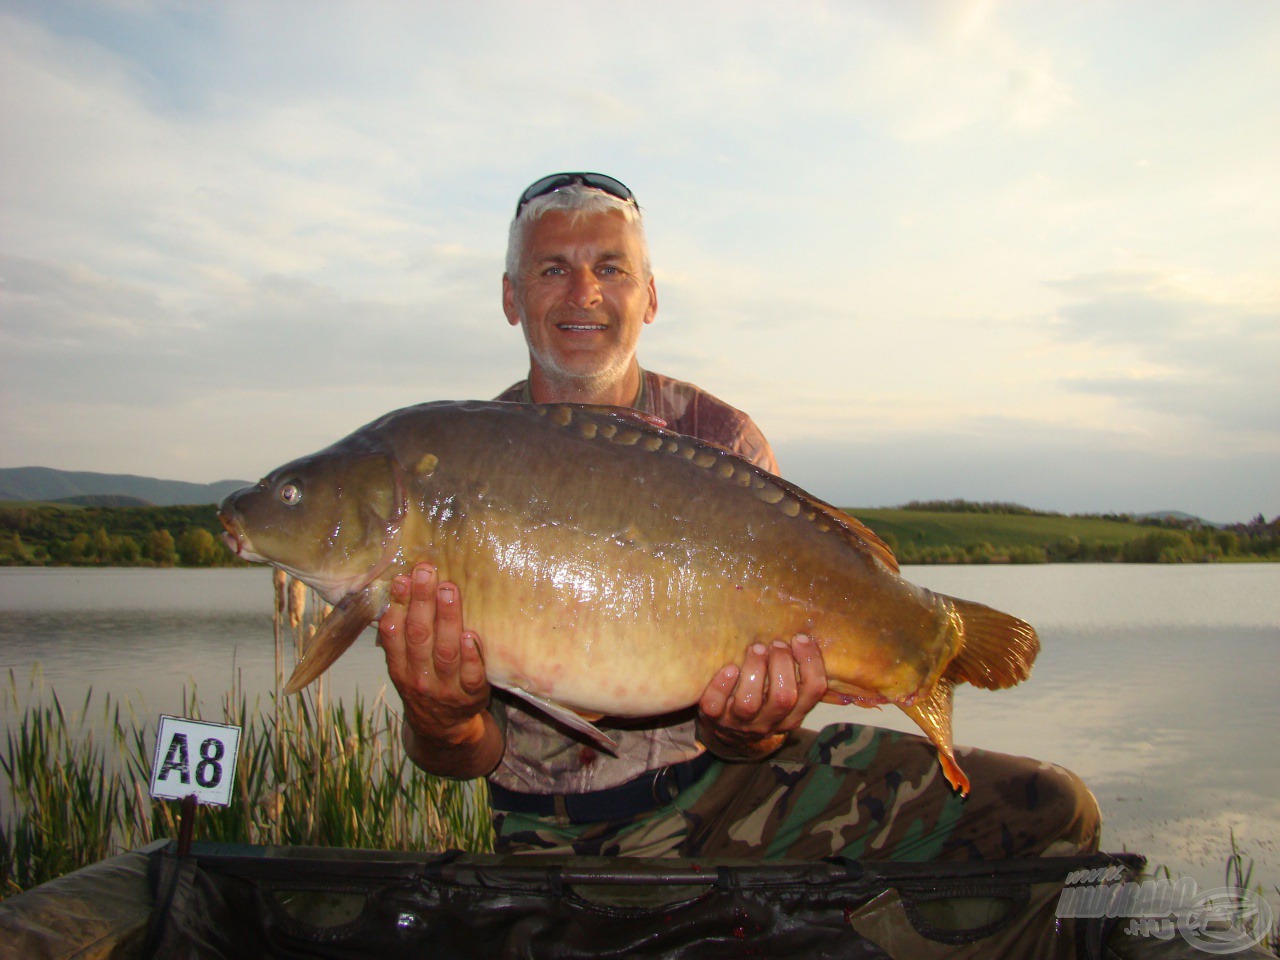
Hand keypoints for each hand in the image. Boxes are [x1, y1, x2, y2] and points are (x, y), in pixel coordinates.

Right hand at [378, 563, 500, 775]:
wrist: (441, 729)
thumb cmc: (424, 683)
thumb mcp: (404, 665)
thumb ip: (401, 636)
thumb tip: (401, 588)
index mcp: (399, 667)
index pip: (395, 632)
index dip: (397, 604)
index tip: (402, 577)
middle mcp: (419, 677)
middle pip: (419, 636)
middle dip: (422, 601)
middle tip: (426, 572)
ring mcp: (445, 687)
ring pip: (445, 651)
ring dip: (447, 619)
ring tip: (449, 590)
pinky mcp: (471, 696)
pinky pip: (471, 676)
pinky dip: (471, 656)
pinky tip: (471, 635)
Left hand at [697, 636, 827, 758]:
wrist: (728, 731)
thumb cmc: (761, 700)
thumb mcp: (782, 692)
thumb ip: (794, 672)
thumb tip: (804, 635)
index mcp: (793, 713)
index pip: (814, 690)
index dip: (812, 662)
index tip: (801, 638)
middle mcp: (769, 721)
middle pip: (783, 698)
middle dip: (782, 664)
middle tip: (776, 644)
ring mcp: (740, 722)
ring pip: (749, 702)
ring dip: (754, 671)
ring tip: (756, 649)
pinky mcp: (714, 717)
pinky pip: (716, 705)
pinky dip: (722, 685)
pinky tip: (730, 668)